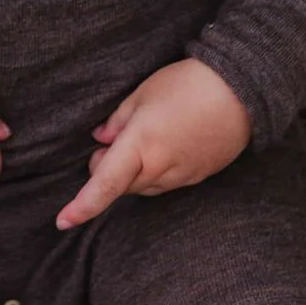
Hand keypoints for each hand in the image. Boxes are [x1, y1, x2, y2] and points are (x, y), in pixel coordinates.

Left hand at [57, 59, 250, 227]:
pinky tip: (166, 146)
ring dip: (133, 173)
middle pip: (123, 186)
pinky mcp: (199, 176)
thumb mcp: (143, 93)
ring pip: (145, 187)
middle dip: (108, 172)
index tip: (62, 221)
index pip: (104, 184)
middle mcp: (160, 168)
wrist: (243, 90)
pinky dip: (157, 172)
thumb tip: (101, 139)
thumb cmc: (189, 84)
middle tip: (107, 145)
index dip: (82, 206)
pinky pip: (168, 183)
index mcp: (140, 145)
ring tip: (143, 140)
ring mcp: (182, 176)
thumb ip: (118, 120)